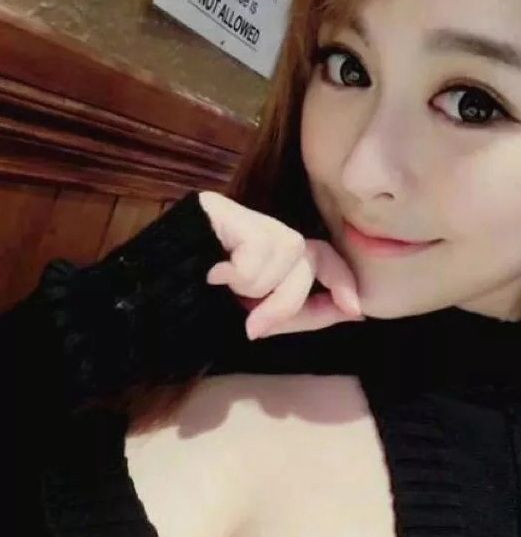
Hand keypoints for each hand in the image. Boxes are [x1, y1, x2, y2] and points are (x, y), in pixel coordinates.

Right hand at [199, 191, 364, 339]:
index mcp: (274, 254)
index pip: (323, 255)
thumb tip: (353, 310)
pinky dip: (239, 274)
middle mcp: (266, 229)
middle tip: (254, 327)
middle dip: (288, 300)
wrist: (148, 291)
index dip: (342, 279)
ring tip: (222, 289)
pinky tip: (213, 273)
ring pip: (287, 254)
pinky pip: (258, 250)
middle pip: (307, 256)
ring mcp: (245, 216)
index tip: (356, 309)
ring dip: (257, 289)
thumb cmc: (201, 305)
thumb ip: (301, 313)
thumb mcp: (258, 314)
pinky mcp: (224, 208)